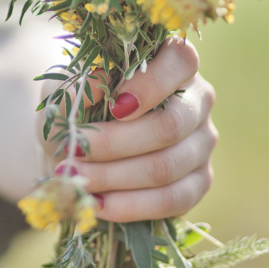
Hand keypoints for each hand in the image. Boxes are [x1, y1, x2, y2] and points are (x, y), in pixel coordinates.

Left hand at [54, 38, 216, 222]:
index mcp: (173, 62)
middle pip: (170, 126)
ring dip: (114, 177)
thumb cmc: (76, 103)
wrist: (76, 142)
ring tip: (75, 177)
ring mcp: (202, 142)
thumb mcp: (66, 87)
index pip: (181, 61)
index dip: (151, 85)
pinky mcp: (199, 182)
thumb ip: (80, 83)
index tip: (115, 107)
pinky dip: (130, 206)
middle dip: (115, 143)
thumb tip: (99, 82)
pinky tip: (97, 203)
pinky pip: (172, 200)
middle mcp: (197, 99)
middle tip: (73, 150)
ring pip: (166, 167)